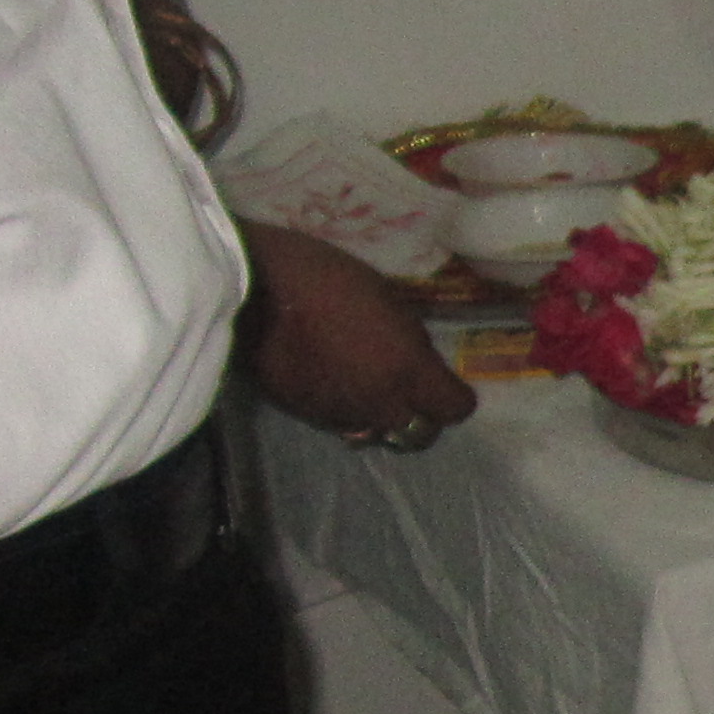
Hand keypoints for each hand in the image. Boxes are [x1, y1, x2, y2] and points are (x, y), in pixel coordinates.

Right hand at [237, 224, 474, 446]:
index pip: (454, 409)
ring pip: (378, 432)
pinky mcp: (309, 417)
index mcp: (408, 369)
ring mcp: (343, 414)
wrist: (257, 291)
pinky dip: (345, 410)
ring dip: (379, 415)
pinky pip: (341, 423)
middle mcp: (381, 402)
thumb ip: (411, 341)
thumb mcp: (388, 300)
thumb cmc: (328, 279)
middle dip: (421, 416)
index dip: (455, 397)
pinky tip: (330, 381)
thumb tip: (418, 361)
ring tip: (365, 384)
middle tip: (408, 391)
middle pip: (420, 434)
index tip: (447, 385)